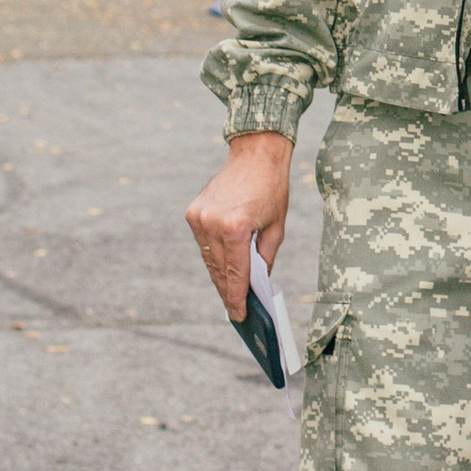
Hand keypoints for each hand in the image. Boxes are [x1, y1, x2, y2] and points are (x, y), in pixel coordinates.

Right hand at [186, 130, 293, 319]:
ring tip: (230, 293)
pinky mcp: (193, 212)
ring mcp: (199, 218)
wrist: (255, 154)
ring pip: (209, 259)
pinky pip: (204, 244)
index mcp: (235, 227)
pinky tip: (222, 268)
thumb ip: (264, 258)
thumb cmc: (271, 189)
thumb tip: (256, 284)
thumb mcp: (276, 227)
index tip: (238, 316)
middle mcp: (212, 223)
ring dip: (219, 276)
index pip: (234, 274)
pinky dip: (214, 256)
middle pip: (219, 270)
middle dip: (228, 291)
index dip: (237, 298)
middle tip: (235, 310)